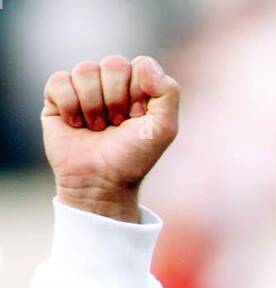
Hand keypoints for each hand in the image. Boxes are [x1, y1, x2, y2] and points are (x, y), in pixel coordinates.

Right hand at [41, 55, 179, 221]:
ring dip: (93, 106)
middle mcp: (111, 84)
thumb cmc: (132, 158)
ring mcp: (83, 88)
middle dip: (116, 100)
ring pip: (85, 70)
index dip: (138, 94)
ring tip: (96, 128)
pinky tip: (75, 125)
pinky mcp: (57, 97)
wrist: (101, 184)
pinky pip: (60, 81)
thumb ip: (168, 93)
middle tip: (116, 125)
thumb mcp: (163, 130)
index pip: (140, 65)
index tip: (136, 120)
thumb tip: (143, 64)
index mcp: (138, 87)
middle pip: (113, 64)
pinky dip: (69, 107)